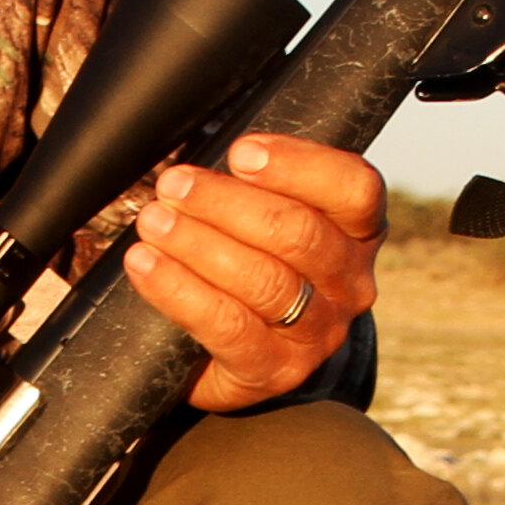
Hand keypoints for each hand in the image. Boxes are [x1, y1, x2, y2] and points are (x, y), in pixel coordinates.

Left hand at [129, 134, 386, 412]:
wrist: (249, 352)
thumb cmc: (255, 260)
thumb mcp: (271, 214)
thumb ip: (258, 177)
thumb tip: (207, 133)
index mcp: (359, 230)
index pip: (354, 189)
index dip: (299, 165)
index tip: (240, 152)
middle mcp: (351, 283)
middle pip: (298, 233)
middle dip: (226, 202)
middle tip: (173, 185)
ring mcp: (319, 332)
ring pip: (265, 280)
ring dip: (199, 243)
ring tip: (153, 221)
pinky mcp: (277, 370)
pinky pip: (229, 326)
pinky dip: (179, 290)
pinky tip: (146, 264)